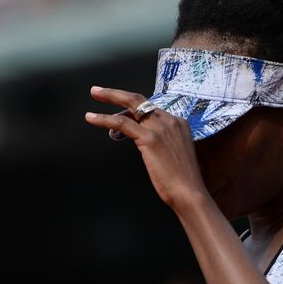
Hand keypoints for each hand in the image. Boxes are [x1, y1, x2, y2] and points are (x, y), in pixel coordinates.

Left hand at [85, 86, 209, 210]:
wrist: (190, 192)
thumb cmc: (182, 181)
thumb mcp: (174, 155)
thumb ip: (161, 144)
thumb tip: (142, 142)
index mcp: (178, 123)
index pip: (150, 109)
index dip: (130, 111)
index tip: (117, 114)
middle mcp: (170, 120)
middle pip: (140, 100)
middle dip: (117, 93)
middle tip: (99, 91)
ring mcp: (160, 128)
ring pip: (130, 105)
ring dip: (109, 97)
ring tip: (94, 94)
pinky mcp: (150, 138)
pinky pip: (122, 123)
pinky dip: (104, 118)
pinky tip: (92, 117)